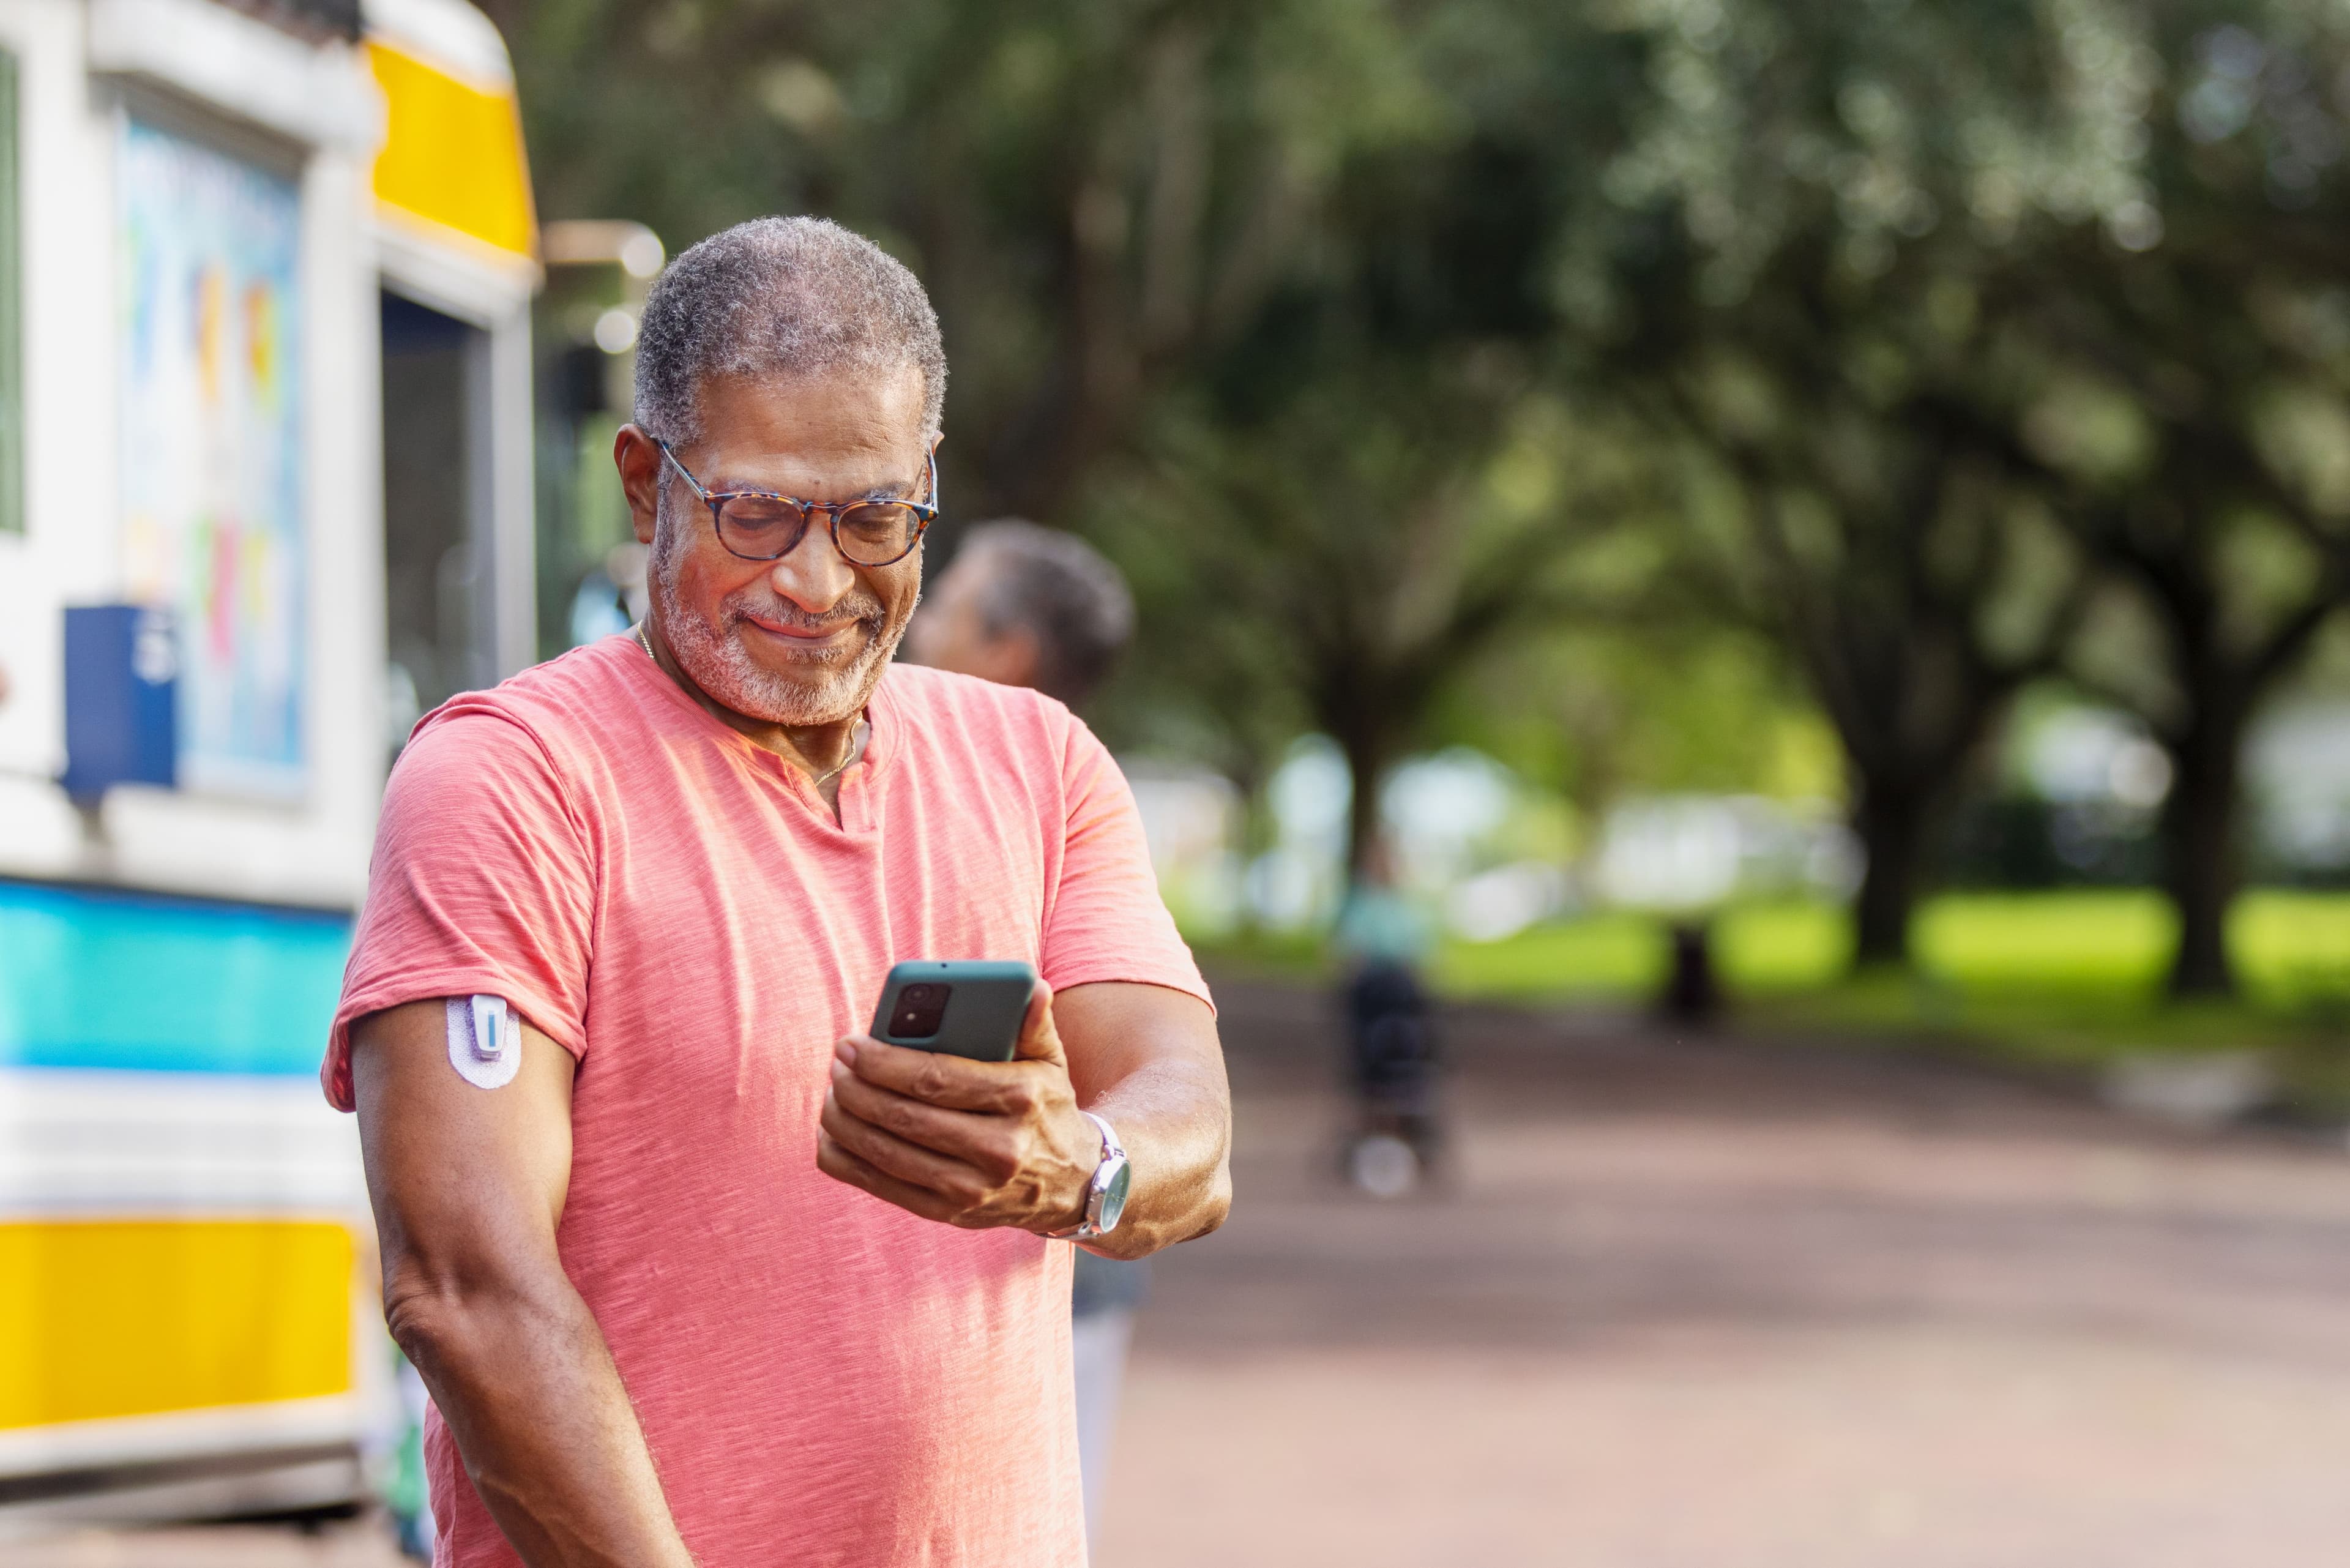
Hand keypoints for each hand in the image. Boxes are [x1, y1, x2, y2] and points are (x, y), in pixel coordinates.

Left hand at [816, 981, 1102, 1232]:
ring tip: (833, 1093)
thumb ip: (1033, 1023)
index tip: (851, 1044)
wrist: (1072, 1182)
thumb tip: (1032, 986)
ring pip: (887, 1153)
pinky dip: (848, 1161)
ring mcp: (973, 1189)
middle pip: (905, 1116)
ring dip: (846, 1121)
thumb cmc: (1046, 1107)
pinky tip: (833, 1134)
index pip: (936, 1079)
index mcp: (1021, 1099)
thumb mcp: (1051, 1062)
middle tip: (836, 1064)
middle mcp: (999, 1149)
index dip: (884, 1062)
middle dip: (857, 1088)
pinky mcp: (951, 1214)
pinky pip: (882, 1187)